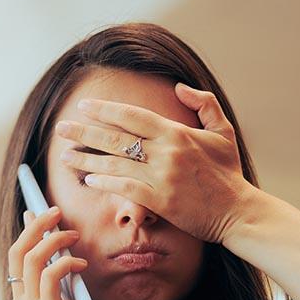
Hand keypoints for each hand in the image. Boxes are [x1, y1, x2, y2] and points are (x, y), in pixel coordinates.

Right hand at [6, 206, 95, 299]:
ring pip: (31, 258)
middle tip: (55, 211)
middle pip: (16, 252)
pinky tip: (81, 264)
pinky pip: (51, 274)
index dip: (25, 234)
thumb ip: (58, 295)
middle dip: (35, 226)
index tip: (36, 214)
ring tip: (72, 233)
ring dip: (52, 238)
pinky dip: (66, 262)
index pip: (15, 261)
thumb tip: (67, 265)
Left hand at [55, 82, 256, 244]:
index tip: (83, 106)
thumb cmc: (229, 173)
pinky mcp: (159, 201)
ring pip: (115, 164)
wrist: (238, 211)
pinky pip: (124, 188)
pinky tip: (89, 180)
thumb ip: (203, 104)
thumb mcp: (222, 131)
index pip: (132, 116)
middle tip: (61, 128)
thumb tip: (179, 87)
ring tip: (65, 156)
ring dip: (86, 159)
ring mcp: (161, 176)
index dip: (105, 110)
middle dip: (84, 132)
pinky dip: (105, 183)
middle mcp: (165, 151)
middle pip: (115, 138)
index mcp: (176, 132)